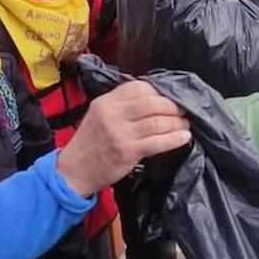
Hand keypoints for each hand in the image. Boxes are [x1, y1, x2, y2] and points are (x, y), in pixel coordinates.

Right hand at [57, 81, 189, 196]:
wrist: (74, 170)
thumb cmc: (90, 143)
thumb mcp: (99, 115)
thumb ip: (121, 105)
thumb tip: (154, 98)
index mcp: (106, 102)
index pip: (139, 87)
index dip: (159, 91)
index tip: (169, 98)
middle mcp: (112, 114)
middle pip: (152, 102)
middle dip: (172, 106)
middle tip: (182, 111)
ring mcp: (120, 133)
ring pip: (157, 122)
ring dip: (176, 122)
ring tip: (184, 124)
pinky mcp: (127, 152)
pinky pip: (157, 142)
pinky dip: (174, 139)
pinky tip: (184, 137)